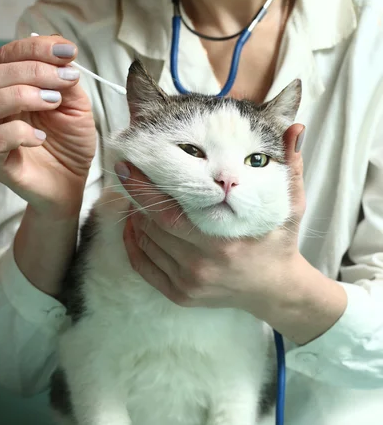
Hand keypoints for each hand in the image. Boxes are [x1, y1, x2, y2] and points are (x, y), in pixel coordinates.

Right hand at [0, 34, 96, 218]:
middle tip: (65, 80)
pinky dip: (18, 133)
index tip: (69, 52)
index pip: (8, 56)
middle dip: (32, 71)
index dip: (36, 48)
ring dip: (20, 95)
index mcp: (12, 87)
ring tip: (53, 103)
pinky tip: (41, 138)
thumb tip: (63, 55)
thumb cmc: (70, 144)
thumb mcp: (77, 106)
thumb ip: (67, 81)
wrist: (72, 183)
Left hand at [117, 124, 305, 315]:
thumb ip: (291, 167)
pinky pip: (144, 268)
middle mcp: (200, 267)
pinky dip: (134, 245)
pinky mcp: (180, 296)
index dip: (144, 191)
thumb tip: (295, 128)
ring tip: (137, 199)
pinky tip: (135, 227)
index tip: (128, 167)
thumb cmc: (279, 243)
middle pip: (152, 228)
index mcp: (222, 244)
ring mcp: (188, 285)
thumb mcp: (292, 206)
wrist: (276, 290)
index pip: (168, 215)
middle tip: (132, 177)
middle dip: (138, 201)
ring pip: (146, 245)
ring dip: (136, 220)